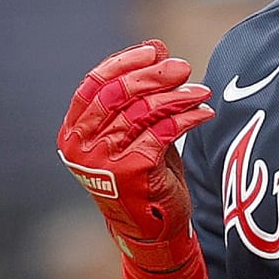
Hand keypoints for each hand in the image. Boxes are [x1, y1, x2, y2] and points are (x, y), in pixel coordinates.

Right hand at [58, 42, 212, 271]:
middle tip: (183, 67)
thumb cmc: (142, 175)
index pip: (93, 84)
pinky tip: (204, 113)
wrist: (150, 230)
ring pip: (143, 111)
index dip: (124, 62)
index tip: (155, 49)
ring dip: (177, 96)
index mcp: (74, 132)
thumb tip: (158, 48)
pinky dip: (187, 118)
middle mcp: (81, 146)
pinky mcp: (132, 171)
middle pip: (118, 93)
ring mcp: (104, 159)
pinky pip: (164, 131)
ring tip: (202, 92)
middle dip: (154, 75)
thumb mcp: (133, 131)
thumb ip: (139, 95)